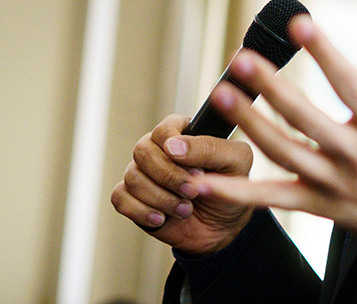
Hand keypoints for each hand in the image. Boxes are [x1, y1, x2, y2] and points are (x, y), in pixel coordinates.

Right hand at [111, 114, 254, 255]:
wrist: (222, 227)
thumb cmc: (231, 187)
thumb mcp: (236, 162)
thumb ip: (210, 147)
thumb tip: (172, 146)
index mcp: (184, 132)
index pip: (164, 129)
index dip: (174, 148)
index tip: (196, 170)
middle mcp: (158, 149)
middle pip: (143, 151)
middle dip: (169, 177)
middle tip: (192, 192)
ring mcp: (143, 172)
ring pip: (132, 177)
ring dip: (161, 198)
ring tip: (186, 209)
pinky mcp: (132, 197)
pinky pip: (120, 198)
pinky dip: (142, 211)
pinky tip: (162, 218)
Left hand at [188, 11, 356, 281]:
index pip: (353, 86)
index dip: (326, 54)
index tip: (299, 24)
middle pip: (307, 120)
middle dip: (271, 89)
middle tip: (240, 59)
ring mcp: (337, 185)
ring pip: (284, 153)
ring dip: (249, 126)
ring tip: (220, 94)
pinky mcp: (321, 206)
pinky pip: (273, 199)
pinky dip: (237, 192)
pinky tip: (202, 177)